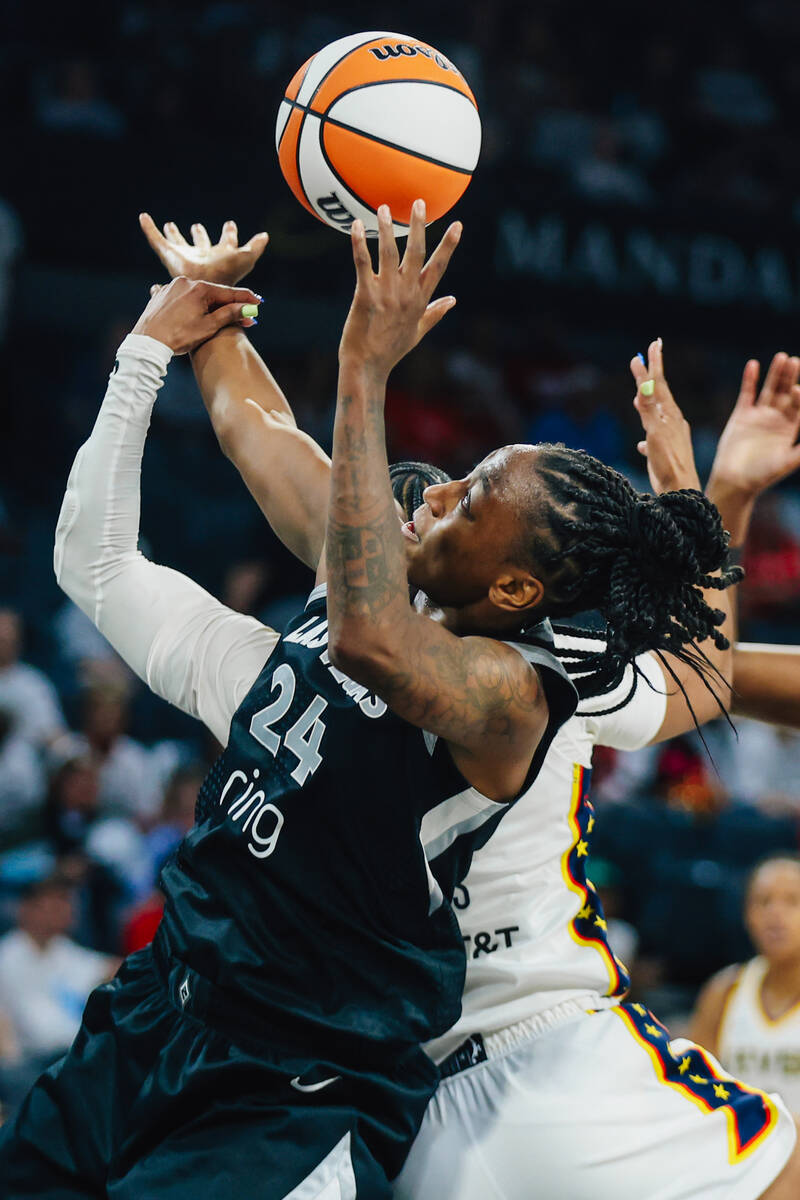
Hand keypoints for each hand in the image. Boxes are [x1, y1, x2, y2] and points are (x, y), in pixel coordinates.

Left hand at [132, 276, 260, 354]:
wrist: (147, 343)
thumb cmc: (179, 336)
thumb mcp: (209, 326)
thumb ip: (230, 314)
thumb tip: (248, 309)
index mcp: (199, 287)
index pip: (228, 292)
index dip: (245, 298)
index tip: (258, 302)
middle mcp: (184, 281)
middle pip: (212, 293)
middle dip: (227, 304)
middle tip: (243, 315)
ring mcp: (170, 287)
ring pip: (196, 294)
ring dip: (208, 305)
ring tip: (216, 318)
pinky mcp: (160, 294)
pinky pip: (180, 296)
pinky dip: (189, 304)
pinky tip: (191, 312)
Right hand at [139, 213, 268, 285]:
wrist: (203, 292)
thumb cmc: (227, 274)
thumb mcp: (246, 258)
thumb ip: (255, 247)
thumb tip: (266, 235)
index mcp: (219, 259)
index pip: (225, 245)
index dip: (228, 234)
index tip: (230, 224)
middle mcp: (202, 258)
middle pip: (200, 244)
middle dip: (199, 235)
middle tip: (196, 226)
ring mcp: (184, 257)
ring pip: (178, 243)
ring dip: (174, 234)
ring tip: (170, 225)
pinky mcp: (169, 256)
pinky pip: (156, 240)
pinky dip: (149, 229)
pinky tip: (143, 217)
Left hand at [339, 200, 460, 377]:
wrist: (367, 367)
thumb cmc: (390, 350)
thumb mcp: (418, 332)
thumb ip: (435, 313)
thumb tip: (453, 299)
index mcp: (420, 301)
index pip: (438, 267)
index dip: (448, 245)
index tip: (457, 224)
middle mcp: (406, 294)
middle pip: (416, 253)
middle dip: (419, 226)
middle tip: (419, 203)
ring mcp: (387, 295)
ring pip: (389, 253)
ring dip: (387, 228)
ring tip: (384, 208)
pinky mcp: (366, 296)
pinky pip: (363, 263)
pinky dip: (359, 242)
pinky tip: (356, 225)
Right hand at [630, 338, 700, 492]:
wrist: (680, 492)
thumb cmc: (668, 464)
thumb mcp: (656, 434)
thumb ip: (649, 411)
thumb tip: (643, 386)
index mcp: (670, 415)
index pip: (659, 384)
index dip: (653, 365)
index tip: (653, 344)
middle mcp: (672, 422)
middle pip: (660, 393)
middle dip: (653, 373)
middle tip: (649, 353)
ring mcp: (670, 437)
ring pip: (656, 413)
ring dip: (647, 400)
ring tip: (640, 391)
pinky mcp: (666, 453)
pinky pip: (653, 438)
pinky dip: (646, 435)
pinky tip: (641, 443)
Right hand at [708, 352, 799, 498]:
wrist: (734, 481)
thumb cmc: (762, 476)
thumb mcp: (787, 462)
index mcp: (790, 429)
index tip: (798, 389)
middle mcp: (777, 419)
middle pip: (787, 393)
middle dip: (792, 378)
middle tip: (796, 361)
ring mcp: (759, 415)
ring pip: (770, 389)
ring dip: (776, 374)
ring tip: (782, 357)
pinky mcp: (741, 415)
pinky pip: (747, 393)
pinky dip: (750, 380)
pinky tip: (753, 365)